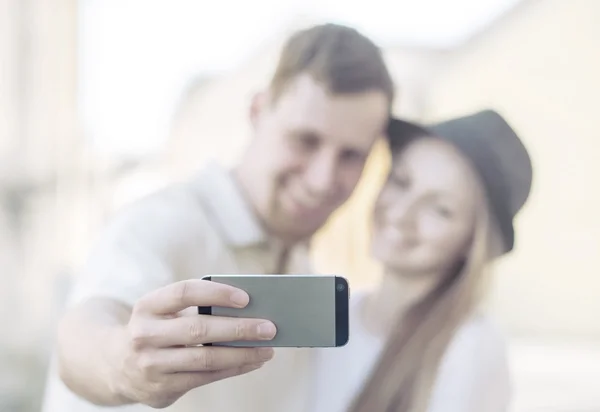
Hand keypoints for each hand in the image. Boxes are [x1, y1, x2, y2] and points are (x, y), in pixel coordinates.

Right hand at [112, 279, 276, 407]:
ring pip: (206, 358)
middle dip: (239, 328)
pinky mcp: (161, 389)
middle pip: (199, 329)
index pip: (184, 293)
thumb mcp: (163, 312)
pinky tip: (252, 361)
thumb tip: (248, 309)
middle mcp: (144, 335)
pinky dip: (234, 369)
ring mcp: (151, 365)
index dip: (216, 293)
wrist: (114, 365)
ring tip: (268, 349)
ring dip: (243, 354)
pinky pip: (205, 378)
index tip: (246, 297)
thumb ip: (194, 307)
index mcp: (146, 306)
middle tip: (270, 327)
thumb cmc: (156, 329)